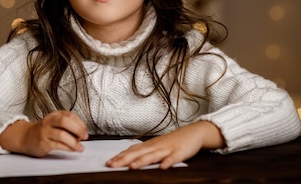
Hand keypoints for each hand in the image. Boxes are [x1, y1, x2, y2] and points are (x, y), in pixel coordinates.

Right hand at [0, 110, 88, 156]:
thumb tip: (82, 133)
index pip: (70, 115)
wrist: (25, 137)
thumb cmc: (44, 130)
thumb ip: (67, 125)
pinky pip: (57, 145)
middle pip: (65, 121)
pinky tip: (72, 149)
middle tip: (85, 136)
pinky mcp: (43, 143)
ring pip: (62, 135)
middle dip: (78, 129)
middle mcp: (49, 121)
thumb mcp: (55, 123)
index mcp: (54, 115)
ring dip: (74, 142)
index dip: (80, 123)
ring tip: (80, 147)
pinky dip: (68, 148)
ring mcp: (45, 132)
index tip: (85, 130)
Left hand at [106, 120, 224, 169]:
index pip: (132, 151)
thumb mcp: (157, 145)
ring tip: (132, 167)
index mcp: (150, 145)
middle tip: (112, 165)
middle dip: (124, 159)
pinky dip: (168, 162)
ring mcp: (167, 149)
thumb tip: (128, 157)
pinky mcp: (179, 152)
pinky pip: (173, 158)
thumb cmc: (173, 141)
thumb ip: (144, 151)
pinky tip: (163, 168)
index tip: (108, 163)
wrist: (192, 132)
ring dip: (142, 161)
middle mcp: (156, 146)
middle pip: (138, 153)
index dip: (120, 157)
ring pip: (153, 155)